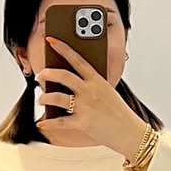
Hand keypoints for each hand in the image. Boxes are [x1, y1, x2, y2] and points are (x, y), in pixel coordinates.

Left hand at [35, 37, 147, 158]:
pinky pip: (60, 122)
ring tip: (41, 99)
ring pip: (57, 97)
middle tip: (40, 75)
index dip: (62, 48)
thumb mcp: (107, 91)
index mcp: (96, 80)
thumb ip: (91, 84)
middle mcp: (89, 90)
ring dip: (44, 97)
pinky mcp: (82, 123)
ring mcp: (85, 106)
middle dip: (47, 74)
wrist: (129, 131)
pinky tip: (41, 123)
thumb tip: (69, 82)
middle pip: (63, 76)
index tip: (51, 39)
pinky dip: (48, 123)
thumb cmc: (118, 112)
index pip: (77, 59)